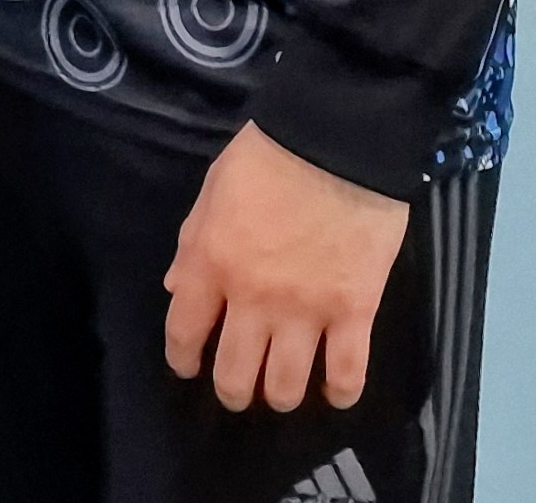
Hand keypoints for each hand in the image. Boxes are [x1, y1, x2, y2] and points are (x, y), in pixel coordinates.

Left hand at [163, 122, 408, 412]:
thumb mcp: (213, 190)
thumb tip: (178, 290)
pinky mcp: (356, 311)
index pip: (185, 333)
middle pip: (235, 375)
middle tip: (238, 386)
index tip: (188, 366)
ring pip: (286, 387)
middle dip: (232, 391)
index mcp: (212, 263)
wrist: (337, 139)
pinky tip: (334, 391)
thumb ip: (193, 244)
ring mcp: (307, 310)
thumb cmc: (267, 156)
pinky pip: (347, 373)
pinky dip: (340, 392)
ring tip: (282, 389)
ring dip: (280, 396)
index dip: (183, 359)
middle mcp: (254, 298)